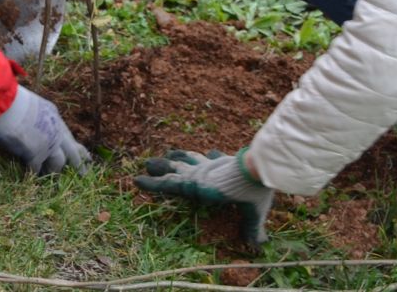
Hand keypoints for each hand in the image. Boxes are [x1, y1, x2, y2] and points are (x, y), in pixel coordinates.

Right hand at [0, 86, 91, 174]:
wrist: (4, 103)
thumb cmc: (10, 100)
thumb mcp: (30, 105)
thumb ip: (35, 117)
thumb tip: (30, 125)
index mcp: (54, 116)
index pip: (67, 134)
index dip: (73, 145)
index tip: (80, 152)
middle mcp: (56, 130)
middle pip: (72, 151)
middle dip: (79, 163)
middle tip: (84, 173)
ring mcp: (48, 143)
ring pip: (59, 162)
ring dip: (54, 171)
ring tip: (53, 179)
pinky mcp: (36, 154)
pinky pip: (37, 169)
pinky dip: (34, 173)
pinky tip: (33, 178)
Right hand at [135, 149, 274, 248]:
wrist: (260, 165)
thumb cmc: (253, 191)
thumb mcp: (251, 211)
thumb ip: (251, 227)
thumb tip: (259, 244)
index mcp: (200, 188)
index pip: (170, 185)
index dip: (153, 184)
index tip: (136, 180)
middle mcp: (200, 175)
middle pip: (174, 169)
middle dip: (159, 167)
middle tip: (147, 164)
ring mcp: (211, 165)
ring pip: (188, 158)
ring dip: (177, 156)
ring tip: (168, 153)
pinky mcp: (222, 159)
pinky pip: (210, 156)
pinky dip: (207, 155)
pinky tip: (208, 152)